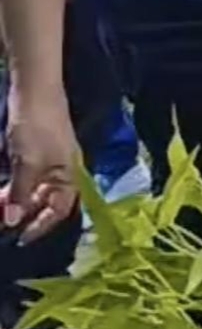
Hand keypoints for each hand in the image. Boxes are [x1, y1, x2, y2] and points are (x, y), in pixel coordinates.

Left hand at [0, 80, 76, 243]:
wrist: (35, 90)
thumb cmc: (37, 127)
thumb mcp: (27, 164)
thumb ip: (19, 194)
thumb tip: (11, 222)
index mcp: (68, 174)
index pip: (59, 209)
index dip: (41, 226)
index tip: (19, 238)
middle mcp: (62, 170)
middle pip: (46, 202)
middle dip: (22, 214)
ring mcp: (49, 160)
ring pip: (33, 191)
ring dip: (15, 201)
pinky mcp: (37, 152)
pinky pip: (27, 179)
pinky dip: (14, 188)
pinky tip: (2, 190)